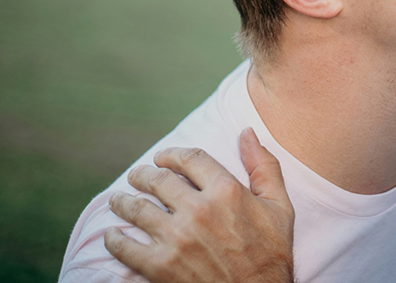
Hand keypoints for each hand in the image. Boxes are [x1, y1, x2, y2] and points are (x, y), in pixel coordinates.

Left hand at [105, 127, 294, 282]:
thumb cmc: (271, 254)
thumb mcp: (279, 206)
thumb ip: (264, 166)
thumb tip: (248, 132)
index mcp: (226, 191)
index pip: (189, 158)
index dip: (172, 154)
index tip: (163, 158)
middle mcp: (198, 210)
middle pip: (159, 180)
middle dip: (143, 175)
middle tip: (136, 177)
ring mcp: (176, 239)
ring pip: (137, 209)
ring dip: (123, 202)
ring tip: (118, 201)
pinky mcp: (160, 267)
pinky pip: (126, 247)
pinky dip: (114, 240)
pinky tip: (112, 236)